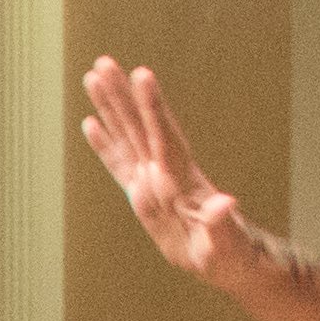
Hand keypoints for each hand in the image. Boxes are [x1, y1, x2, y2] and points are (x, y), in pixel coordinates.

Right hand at [78, 60, 270, 298]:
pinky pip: (119, 162)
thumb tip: (227, 204)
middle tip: (105, 62)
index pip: (164, 136)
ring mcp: (152, 179)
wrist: (226, 258)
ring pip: (128, 135)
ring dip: (111, 106)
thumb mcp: (225, 245)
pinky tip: (91, 122)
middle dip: (122, 94)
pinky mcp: (142, 193)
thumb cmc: (228, 254)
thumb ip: (221, 224)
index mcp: (181, 179)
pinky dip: (105, 142)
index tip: (142, 75)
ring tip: (93, 76)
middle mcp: (164, 171)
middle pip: (140, 126)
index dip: (153, 107)